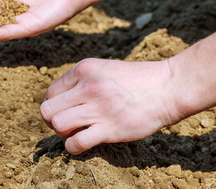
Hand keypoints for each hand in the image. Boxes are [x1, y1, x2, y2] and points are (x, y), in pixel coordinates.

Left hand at [40, 58, 179, 154]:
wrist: (168, 87)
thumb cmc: (136, 80)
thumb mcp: (103, 69)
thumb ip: (81, 81)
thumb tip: (62, 100)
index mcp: (84, 69)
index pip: (50, 92)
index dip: (54, 105)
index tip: (66, 110)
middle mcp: (88, 86)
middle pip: (47, 110)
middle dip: (52, 121)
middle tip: (67, 124)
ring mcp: (98, 107)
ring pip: (57, 125)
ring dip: (63, 133)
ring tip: (76, 132)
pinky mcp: (110, 128)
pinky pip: (76, 143)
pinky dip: (73, 147)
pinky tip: (83, 142)